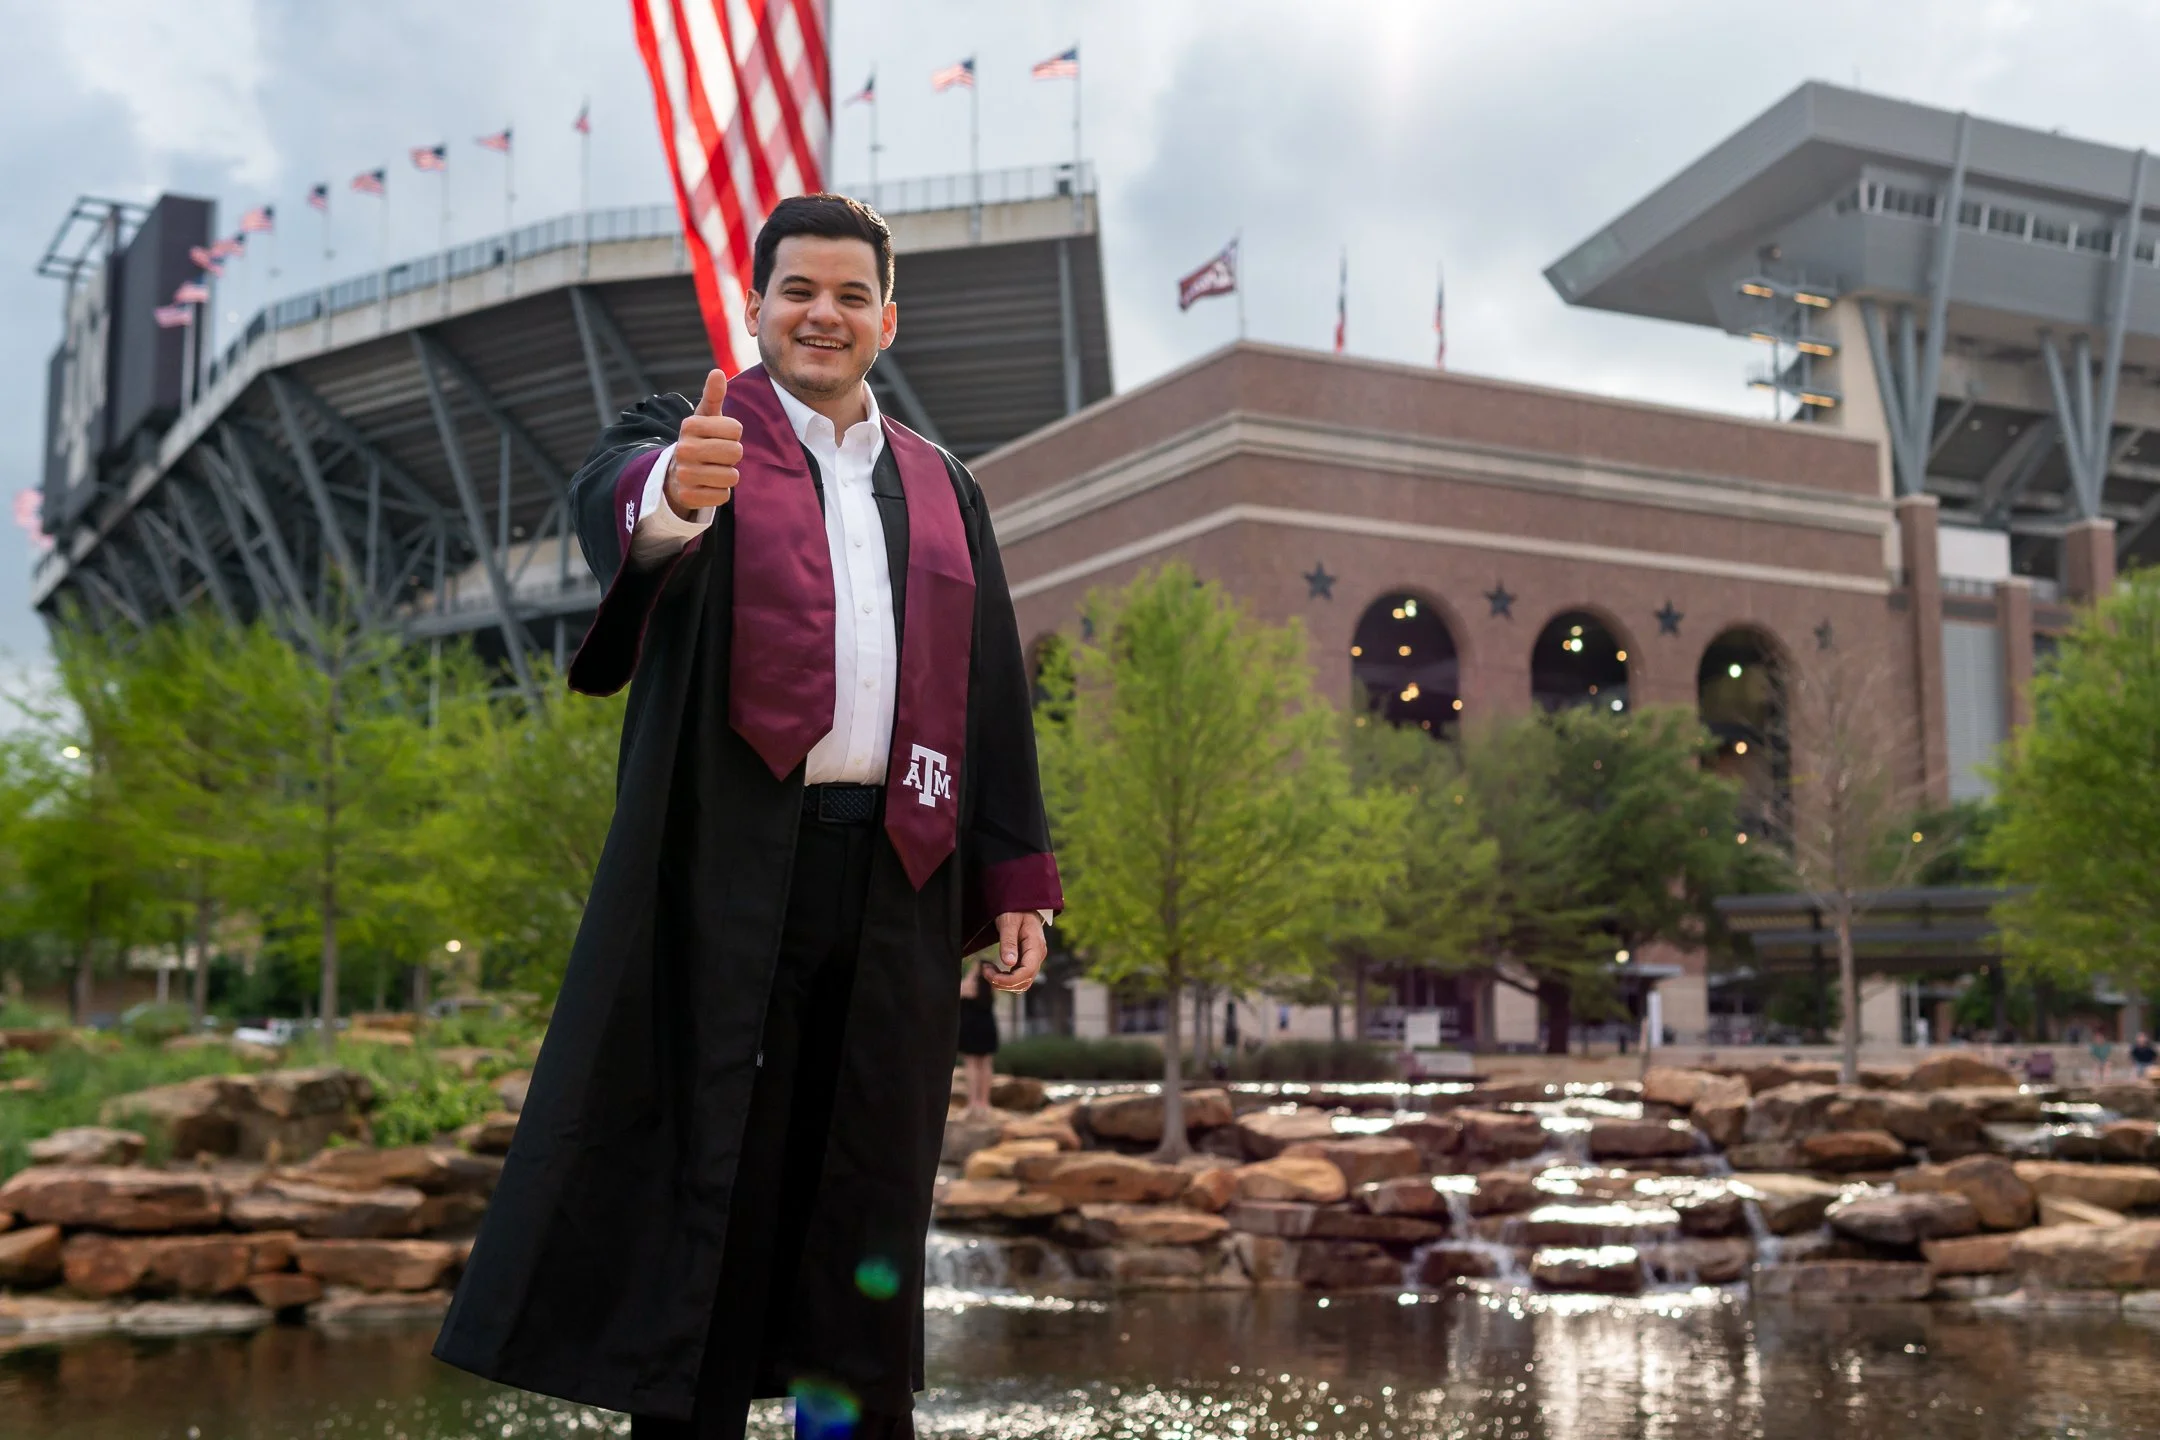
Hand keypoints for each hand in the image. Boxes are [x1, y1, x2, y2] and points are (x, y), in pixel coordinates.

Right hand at [667, 369, 742, 517]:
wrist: (676, 473)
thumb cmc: (700, 439)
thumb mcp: (706, 416)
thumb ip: (713, 395)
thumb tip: (718, 372)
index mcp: (689, 425)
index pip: (736, 429)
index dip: (733, 435)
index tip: (718, 436)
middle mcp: (683, 449)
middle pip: (736, 453)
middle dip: (732, 455)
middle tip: (717, 455)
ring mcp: (684, 474)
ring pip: (732, 476)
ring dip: (728, 474)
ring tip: (712, 469)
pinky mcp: (688, 497)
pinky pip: (723, 495)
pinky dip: (720, 492)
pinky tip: (706, 485)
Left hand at [987, 912, 1046, 991]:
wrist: (1023, 905)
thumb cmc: (1016, 910)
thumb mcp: (1009, 923)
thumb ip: (1009, 942)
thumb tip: (1008, 962)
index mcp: (1036, 947)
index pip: (1027, 973)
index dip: (1008, 980)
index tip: (990, 975)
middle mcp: (1038, 956)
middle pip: (1024, 982)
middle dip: (1003, 982)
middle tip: (985, 970)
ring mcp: (1033, 959)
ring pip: (1021, 983)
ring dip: (1003, 982)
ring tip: (987, 969)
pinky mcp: (1026, 961)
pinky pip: (1018, 977)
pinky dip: (1005, 978)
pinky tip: (993, 968)